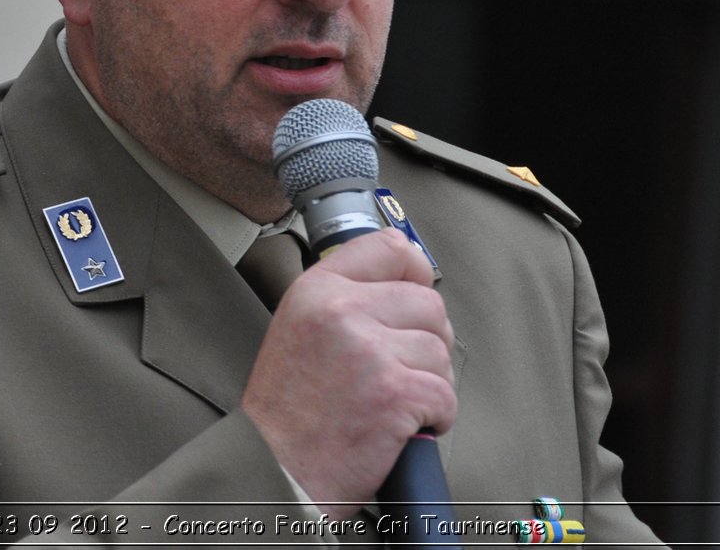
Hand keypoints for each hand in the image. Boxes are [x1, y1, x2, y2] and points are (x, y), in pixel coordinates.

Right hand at [240, 227, 455, 517]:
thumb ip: (345, 299)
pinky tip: (405, 427)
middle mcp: (342, 311)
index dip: (415, 272)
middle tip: (402, 371)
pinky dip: (437, 417)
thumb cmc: (288, 411)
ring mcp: (370, 351)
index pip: (390, 248)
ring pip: (440, 351)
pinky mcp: (394, 394)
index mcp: (317, 290)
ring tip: (395, 403)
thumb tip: (408, 282)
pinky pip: (445, 394)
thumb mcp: (299, 329)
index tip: (417, 291)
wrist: (274, 470)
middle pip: (429, 304)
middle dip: (427, 341)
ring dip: (431, 382)